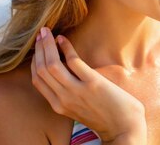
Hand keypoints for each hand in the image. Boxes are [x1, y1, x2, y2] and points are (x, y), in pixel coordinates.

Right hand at [31, 27, 146, 141]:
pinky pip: (73, 62)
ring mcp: (76, 92)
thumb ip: (69, 93)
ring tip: (48, 31)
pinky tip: (64, 39)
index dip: (35, 60)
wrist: (125, 129)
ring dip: (48, 45)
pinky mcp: (92, 84)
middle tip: (41, 33)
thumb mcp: (79, 107)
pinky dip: (66, 47)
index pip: (37, 79)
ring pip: (52, 64)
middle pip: (41, 70)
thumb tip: (67, 70)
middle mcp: (63, 99)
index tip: (38, 46)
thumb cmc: (106, 116)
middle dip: (38, 48)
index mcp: (58, 105)